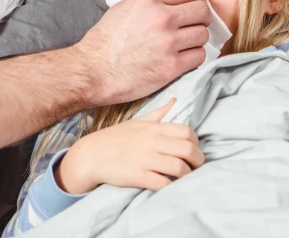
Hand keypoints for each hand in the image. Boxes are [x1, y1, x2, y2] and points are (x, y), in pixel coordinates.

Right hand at [55, 99, 204, 193]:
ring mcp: (146, 160)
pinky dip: (172, 187)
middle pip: (189, 150)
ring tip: (184, 178)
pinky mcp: (139, 176)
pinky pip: (164, 184)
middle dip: (198, 161)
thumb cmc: (115, 138)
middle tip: (195, 167)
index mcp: (154, 128)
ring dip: (187, 175)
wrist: (90, 155)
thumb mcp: (137, 122)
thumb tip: (175, 101)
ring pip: (180, 168)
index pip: (187, 132)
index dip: (195, 142)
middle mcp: (152, 142)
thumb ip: (159, 113)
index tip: (192, 150)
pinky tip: (170, 186)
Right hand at [76, 0, 210, 105]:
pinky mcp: (172, 66)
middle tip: (194, 25)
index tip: (193, 7)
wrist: (93, 71)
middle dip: (200, 18)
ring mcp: (168, 42)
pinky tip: (183, 58)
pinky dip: (194, 57)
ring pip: (203, 34)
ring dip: (197, 39)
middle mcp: (162, 17)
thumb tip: (173, 1)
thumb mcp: (124, 8)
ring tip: (186, 44)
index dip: (193, 0)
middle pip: (201, 11)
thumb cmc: (104, 42)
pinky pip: (199, 56)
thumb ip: (150, 2)